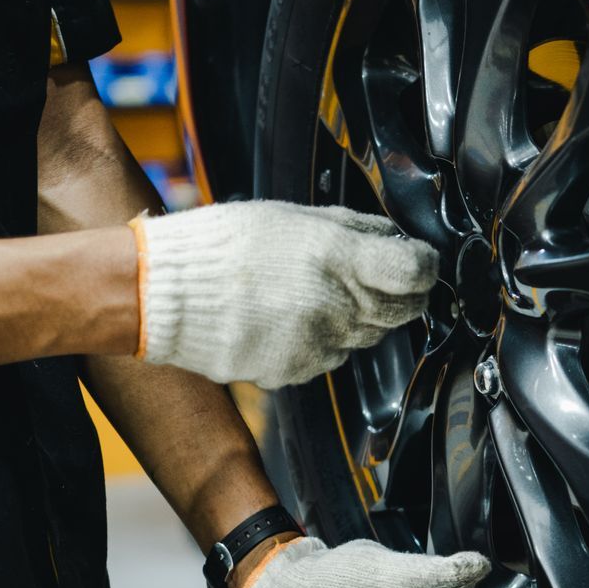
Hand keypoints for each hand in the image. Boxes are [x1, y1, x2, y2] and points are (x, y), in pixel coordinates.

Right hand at [132, 200, 436, 387]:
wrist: (163, 294)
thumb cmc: (223, 245)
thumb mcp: (294, 217)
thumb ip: (353, 231)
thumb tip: (396, 241)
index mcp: (338, 256)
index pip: (416, 272)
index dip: (424, 268)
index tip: (420, 264)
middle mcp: (335, 303)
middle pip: (401, 310)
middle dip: (399, 294)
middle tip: (381, 279)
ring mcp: (318, 343)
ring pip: (368, 337)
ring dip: (359, 319)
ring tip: (320, 295)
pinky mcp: (297, 370)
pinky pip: (331, 359)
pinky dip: (324, 342)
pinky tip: (293, 320)